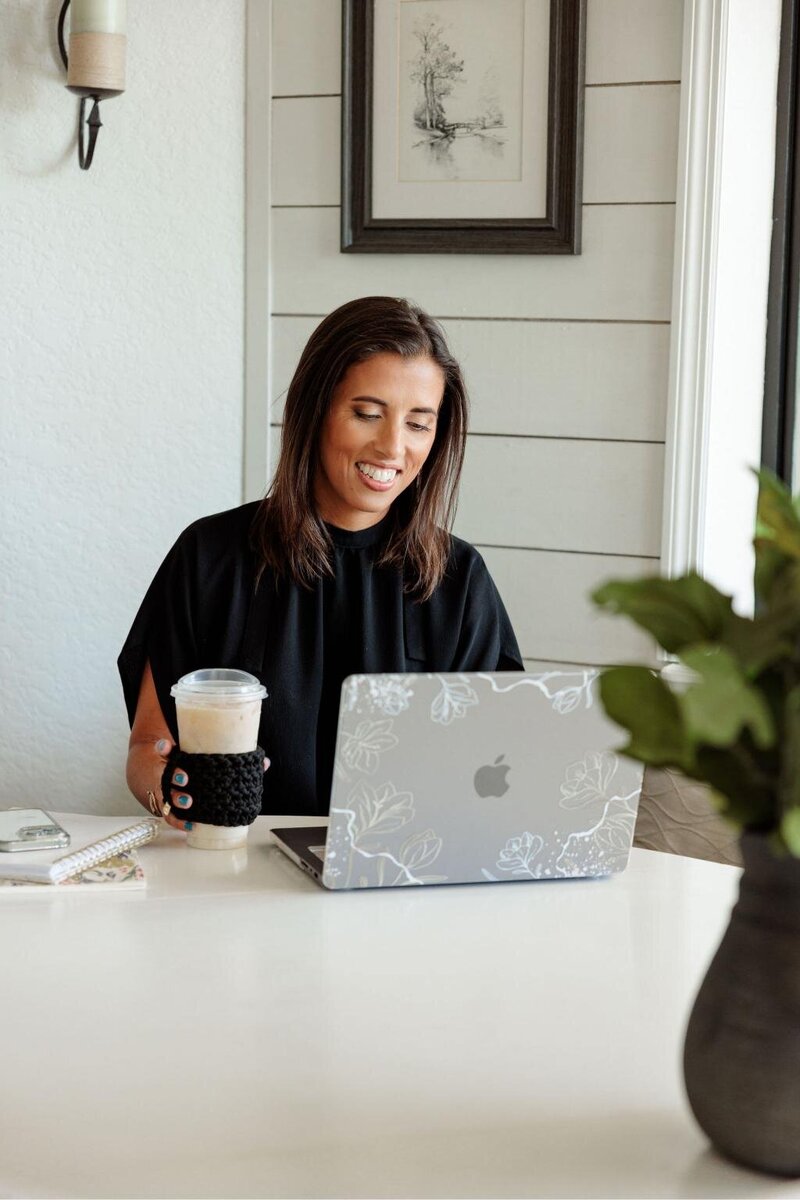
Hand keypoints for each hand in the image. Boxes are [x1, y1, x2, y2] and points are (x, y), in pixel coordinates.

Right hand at [154, 739, 270, 832]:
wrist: (165, 779)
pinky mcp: (168, 807)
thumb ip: (234, 760)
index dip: (164, 747)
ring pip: (166, 795)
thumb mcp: (208, 760)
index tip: (167, 747)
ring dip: (176, 798)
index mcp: (175, 758)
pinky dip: (180, 822)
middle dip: (175, 775)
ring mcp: (166, 791)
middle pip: (166, 773)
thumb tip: (264, 763)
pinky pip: (170, 816)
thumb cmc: (195, 768)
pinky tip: (191, 825)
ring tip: (188, 802)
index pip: (164, 749)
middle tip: (186, 778)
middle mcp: (168, 774)